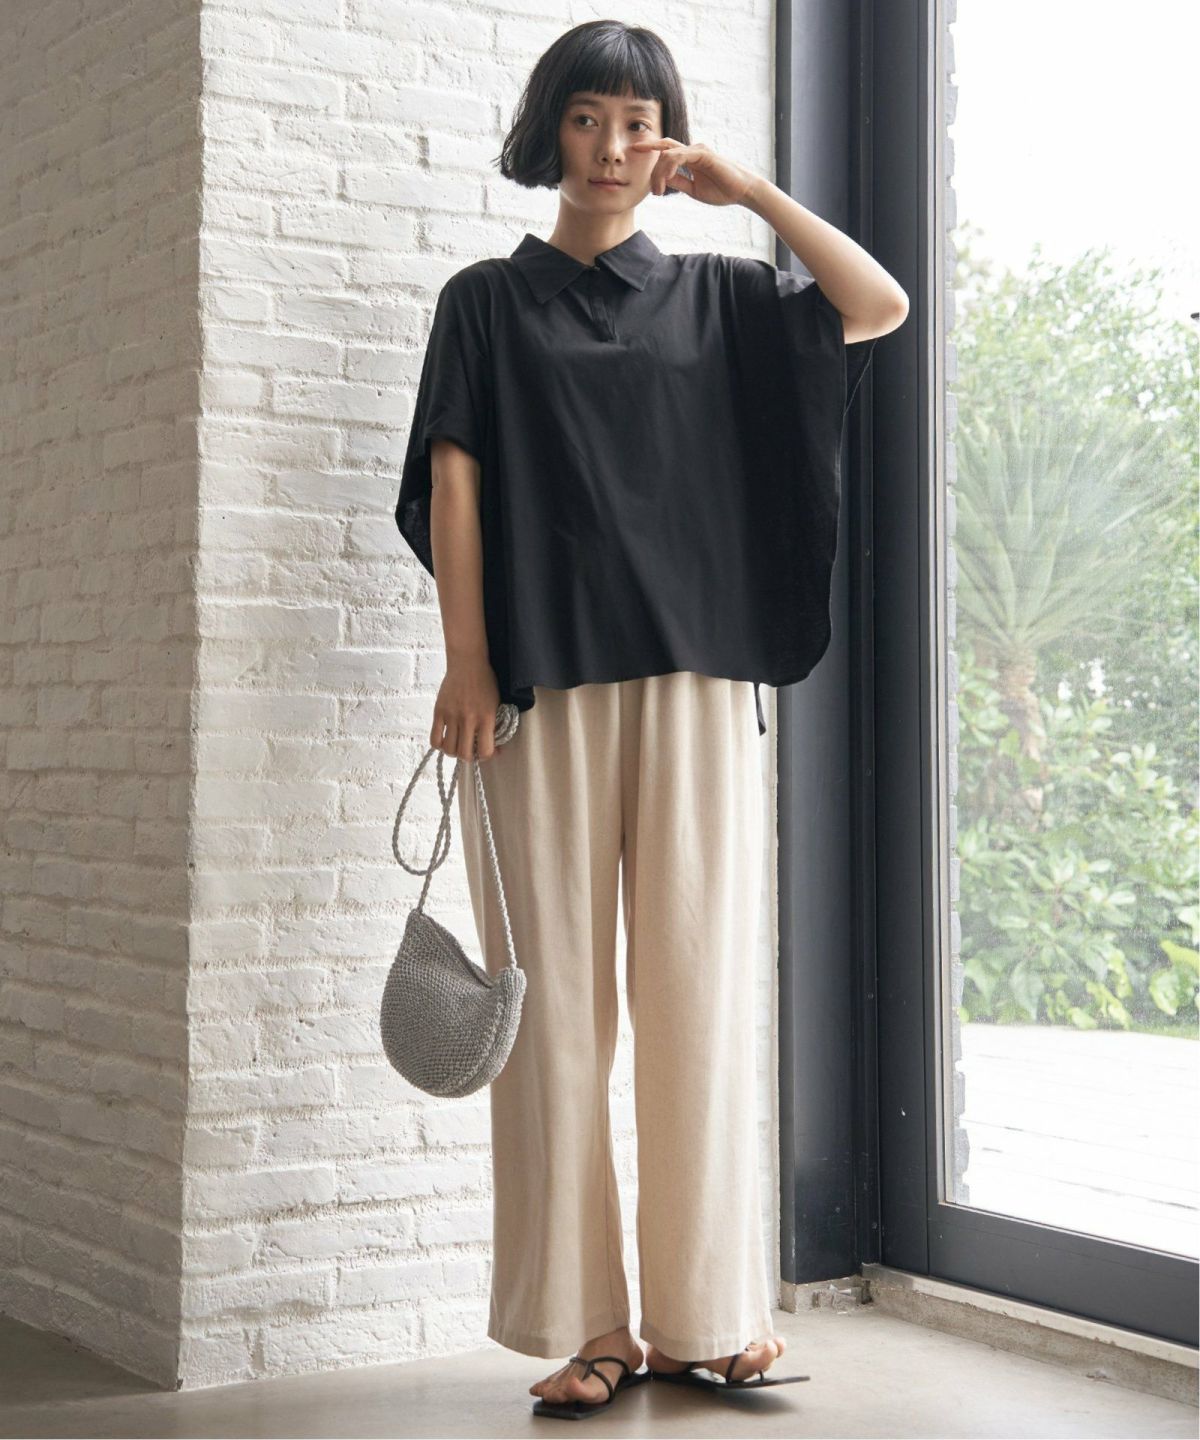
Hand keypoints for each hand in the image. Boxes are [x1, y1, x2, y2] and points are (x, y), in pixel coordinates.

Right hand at [432, 660, 501, 762]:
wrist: (468, 662)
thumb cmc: (486, 682)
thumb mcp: (497, 703)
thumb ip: (494, 725)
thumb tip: (495, 747)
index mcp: (486, 717)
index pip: (485, 751)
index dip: (487, 756)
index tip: (488, 750)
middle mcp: (468, 719)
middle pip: (464, 754)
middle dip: (469, 757)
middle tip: (471, 749)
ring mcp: (452, 716)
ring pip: (449, 749)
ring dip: (454, 751)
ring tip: (458, 744)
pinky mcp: (439, 711)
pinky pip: (434, 739)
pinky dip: (439, 745)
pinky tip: (445, 740)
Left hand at [629, 137, 759, 206]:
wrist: (742, 191)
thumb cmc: (721, 190)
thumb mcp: (693, 189)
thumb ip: (678, 182)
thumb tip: (662, 181)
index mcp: (689, 158)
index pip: (666, 149)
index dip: (650, 148)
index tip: (634, 151)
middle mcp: (692, 150)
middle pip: (663, 149)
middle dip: (648, 155)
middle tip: (646, 180)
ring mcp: (697, 150)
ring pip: (668, 154)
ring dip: (659, 173)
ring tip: (658, 192)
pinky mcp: (703, 154)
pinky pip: (679, 156)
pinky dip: (669, 167)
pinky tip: (666, 180)